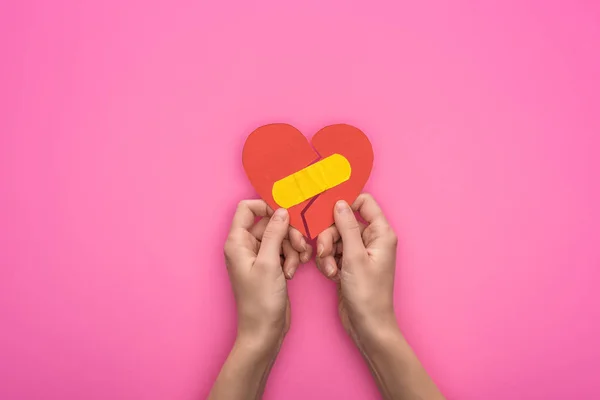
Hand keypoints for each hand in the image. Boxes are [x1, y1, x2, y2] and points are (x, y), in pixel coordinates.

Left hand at [224, 200, 311, 349]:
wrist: (264, 332)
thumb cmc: (260, 301)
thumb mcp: (269, 263)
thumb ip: (275, 233)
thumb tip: (282, 210)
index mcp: (237, 242)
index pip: (247, 208)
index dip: (267, 207)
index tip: (286, 215)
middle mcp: (246, 246)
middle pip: (269, 223)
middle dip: (287, 232)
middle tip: (299, 245)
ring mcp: (258, 257)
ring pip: (280, 237)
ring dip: (292, 247)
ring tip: (297, 263)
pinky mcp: (270, 267)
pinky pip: (283, 251)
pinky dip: (292, 257)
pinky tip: (294, 271)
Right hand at [315, 194, 444, 399]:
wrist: (367, 325)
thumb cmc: (367, 294)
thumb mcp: (354, 257)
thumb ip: (346, 227)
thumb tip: (339, 203)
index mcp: (381, 233)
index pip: (364, 203)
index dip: (345, 205)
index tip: (327, 213)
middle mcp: (373, 240)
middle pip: (344, 222)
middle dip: (330, 236)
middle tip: (324, 251)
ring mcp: (361, 252)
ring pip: (336, 238)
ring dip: (327, 252)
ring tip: (330, 269)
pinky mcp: (351, 264)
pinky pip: (334, 253)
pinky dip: (329, 262)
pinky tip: (332, 276)